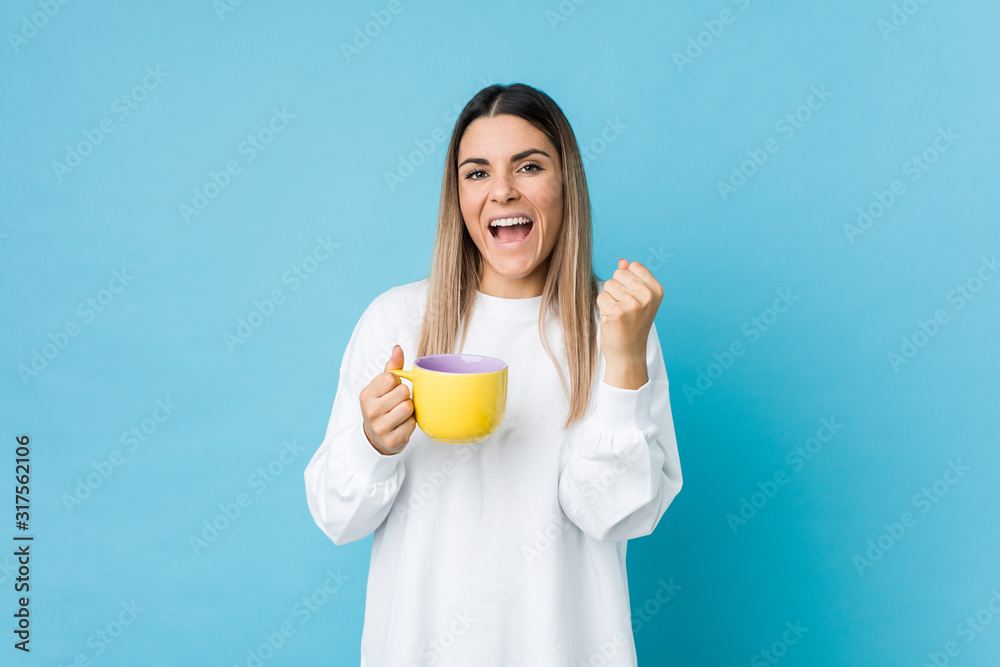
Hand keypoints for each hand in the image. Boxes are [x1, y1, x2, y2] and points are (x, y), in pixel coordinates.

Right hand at [360, 344, 416, 454]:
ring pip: (408, 407)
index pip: (391, 377)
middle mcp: (370, 411)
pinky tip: (401, 426)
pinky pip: (412, 424)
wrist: (375, 439)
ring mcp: (380, 427)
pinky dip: (410, 424)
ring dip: (409, 410)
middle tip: (396, 404)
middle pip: (403, 392)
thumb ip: (391, 368)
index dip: (396, 383)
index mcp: (366, 395)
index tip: (391, 391)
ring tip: (400, 414)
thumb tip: (397, 348)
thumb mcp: (380, 388)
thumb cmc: (381, 408)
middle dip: (404, 397)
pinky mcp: (392, 440)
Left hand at [596, 258, 663, 388]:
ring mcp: (633, 304)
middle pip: (618, 274)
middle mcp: (647, 296)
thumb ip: (631, 278)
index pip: (633, 266)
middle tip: (624, 308)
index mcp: (656, 290)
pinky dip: (602, 308)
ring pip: (608, 285)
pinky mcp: (617, 312)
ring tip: (618, 314)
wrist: (628, 352)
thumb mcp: (638, 300)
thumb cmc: (632, 325)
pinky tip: (611, 319)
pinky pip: (601, 297)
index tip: (632, 298)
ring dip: (609, 299)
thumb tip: (622, 261)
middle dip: (616, 289)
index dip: (627, 280)